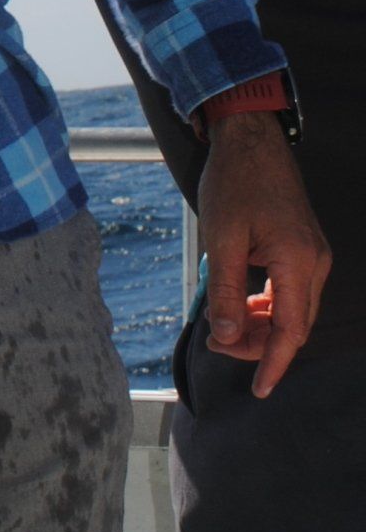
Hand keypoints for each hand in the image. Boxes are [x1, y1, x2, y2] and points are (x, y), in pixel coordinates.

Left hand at [196, 115, 329, 395]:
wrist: (250, 140)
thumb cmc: (234, 183)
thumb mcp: (222, 239)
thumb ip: (227, 290)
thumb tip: (227, 335)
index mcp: (298, 261)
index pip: (290, 330)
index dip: (273, 363)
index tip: (260, 390)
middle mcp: (315, 262)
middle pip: (293, 325)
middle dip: (257, 344)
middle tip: (216, 343)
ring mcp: (313, 255)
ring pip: (292, 310)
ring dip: (260, 326)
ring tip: (223, 328)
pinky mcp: (303, 248)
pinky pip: (290, 291)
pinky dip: (266, 306)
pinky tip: (240, 306)